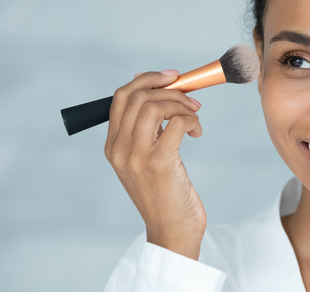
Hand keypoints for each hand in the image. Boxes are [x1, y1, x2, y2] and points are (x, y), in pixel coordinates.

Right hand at [105, 70, 205, 258]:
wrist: (172, 231)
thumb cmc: (165, 193)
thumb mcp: (146, 159)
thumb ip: (147, 129)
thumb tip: (161, 90)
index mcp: (112, 146)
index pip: (121, 97)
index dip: (147, 80)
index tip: (172, 78)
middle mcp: (119, 149)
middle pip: (138, 96)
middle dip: (170, 89)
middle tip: (191, 99)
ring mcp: (137, 156)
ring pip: (155, 105)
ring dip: (182, 104)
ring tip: (195, 116)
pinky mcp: (160, 162)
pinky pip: (177, 122)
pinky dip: (192, 120)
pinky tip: (197, 131)